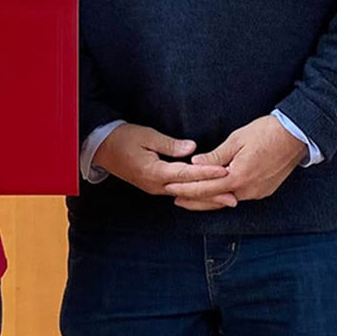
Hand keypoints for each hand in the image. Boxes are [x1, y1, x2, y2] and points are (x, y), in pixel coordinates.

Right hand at [94, 124, 228, 200]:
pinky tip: (207, 195)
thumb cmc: (123, 138)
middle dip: (212, 194)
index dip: (207, 173)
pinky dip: (195, 194)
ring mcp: (155, 188)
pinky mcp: (155, 187)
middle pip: (189, 191)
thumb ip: (170, 144)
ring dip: (206, 197)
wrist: (102, 149)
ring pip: (186, 195)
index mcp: (154, 172)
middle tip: (234, 197)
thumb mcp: (146, 136)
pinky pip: (179, 193)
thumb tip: (192, 148)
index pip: (186, 174)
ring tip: (226, 199)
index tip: (224, 171)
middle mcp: (156, 185)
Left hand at [165, 115, 305, 210]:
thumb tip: (195, 164)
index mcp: (238, 177)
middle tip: (175, 199)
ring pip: (227, 200)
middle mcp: (248, 190)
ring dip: (209, 199)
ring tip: (192, 198)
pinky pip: (240, 197)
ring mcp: (258, 192)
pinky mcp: (265, 190)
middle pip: (215, 200)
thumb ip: (215, 156)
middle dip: (194, 200)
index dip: (186, 189)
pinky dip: (225, 196)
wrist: (297, 135)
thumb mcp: (236, 140)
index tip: (171, 189)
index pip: (205, 188)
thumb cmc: (266, 132)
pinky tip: (216, 193)